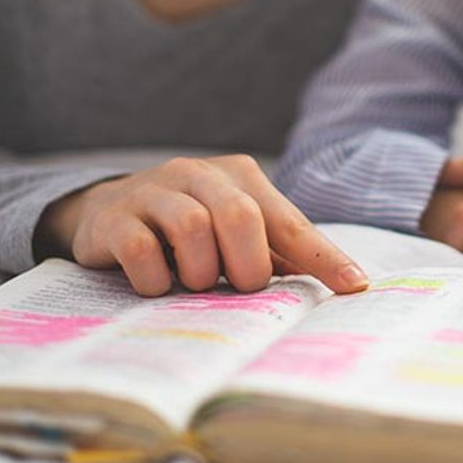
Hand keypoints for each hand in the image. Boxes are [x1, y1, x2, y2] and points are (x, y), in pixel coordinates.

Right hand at [36, 155, 368, 296]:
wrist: (108, 211)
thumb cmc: (191, 229)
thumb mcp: (236, 232)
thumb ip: (280, 252)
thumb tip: (343, 281)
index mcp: (241, 177)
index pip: (290, 221)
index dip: (322, 256)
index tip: (354, 285)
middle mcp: (200, 174)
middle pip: (240, 216)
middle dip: (248, 265)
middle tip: (242, 288)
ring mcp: (154, 190)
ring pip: (192, 227)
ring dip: (201, 272)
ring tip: (197, 284)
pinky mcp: (114, 216)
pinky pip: (142, 250)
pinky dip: (157, 279)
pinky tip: (158, 286)